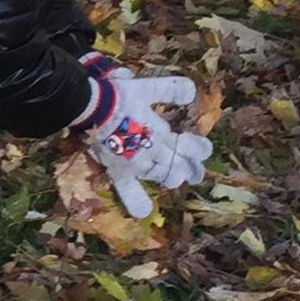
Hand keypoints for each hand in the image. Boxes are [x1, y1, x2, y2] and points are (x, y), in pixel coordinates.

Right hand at [78, 64, 210, 218]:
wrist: (93, 107)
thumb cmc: (119, 97)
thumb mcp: (146, 88)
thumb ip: (170, 90)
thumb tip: (192, 92)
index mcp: (159, 132)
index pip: (185, 145)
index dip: (198, 148)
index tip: (206, 151)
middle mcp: (151, 152)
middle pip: (176, 164)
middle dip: (190, 168)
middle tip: (199, 174)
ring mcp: (136, 164)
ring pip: (160, 176)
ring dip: (171, 178)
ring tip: (178, 181)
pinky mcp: (119, 171)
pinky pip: (127, 189)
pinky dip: (135, 200)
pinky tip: (142, 211)